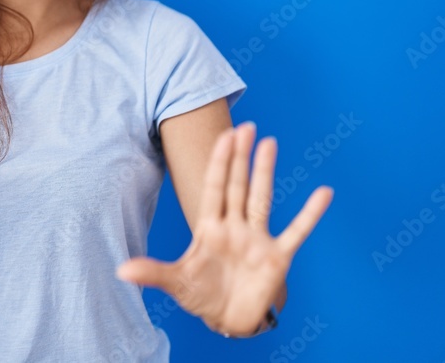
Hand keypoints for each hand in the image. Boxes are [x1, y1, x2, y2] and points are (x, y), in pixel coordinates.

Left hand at [115, 122, 333, 336]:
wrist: (228, 319)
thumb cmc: (202, 295)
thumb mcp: (175, 282)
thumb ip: (152, 273)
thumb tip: (120, 271)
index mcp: (210, 227)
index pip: (214, 188)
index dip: (218, 162)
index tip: (223, 136)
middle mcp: (235, 227)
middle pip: (237, 185)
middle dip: (240, 157)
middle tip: (245, 125)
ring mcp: (257, 239)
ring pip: (262, 199)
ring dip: (265, 173)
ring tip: (270, 142)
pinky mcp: (277, 257)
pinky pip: (296, 232)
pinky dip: (310, 215)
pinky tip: (324, 193)